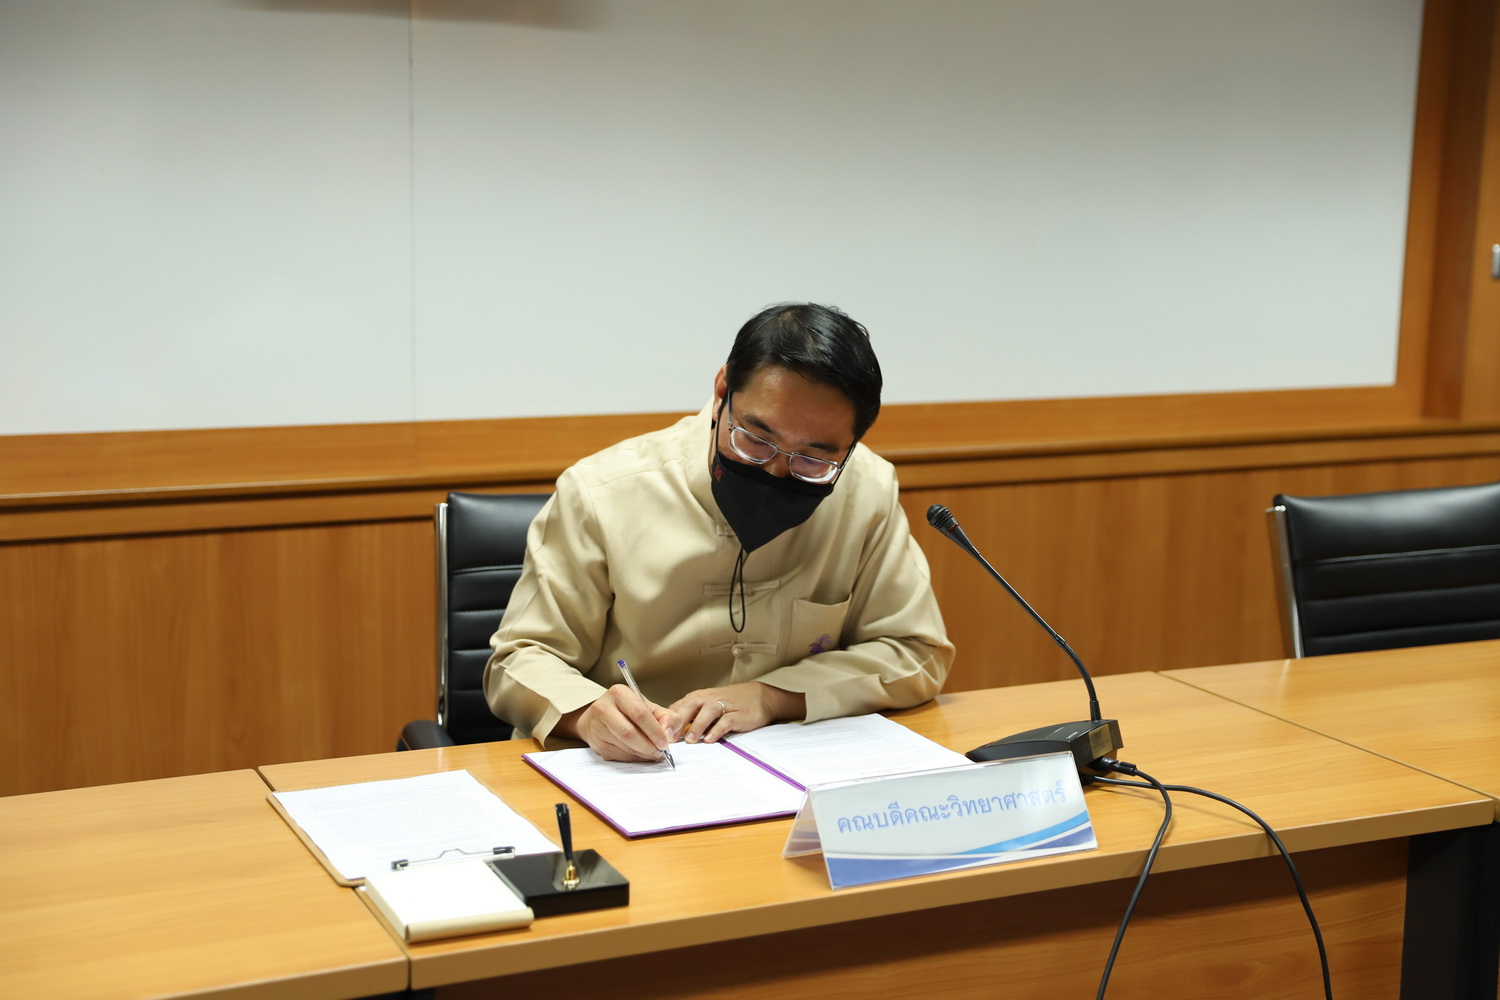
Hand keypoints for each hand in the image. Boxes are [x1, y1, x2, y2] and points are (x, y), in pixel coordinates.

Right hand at [565, 685, 680, 761]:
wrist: (601, 716)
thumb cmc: (629, 711)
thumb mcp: (649, 707)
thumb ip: (666, 717)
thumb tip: (668, 733)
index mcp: (619, 693)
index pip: (639, 713)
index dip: (654, 730)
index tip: (665, 742)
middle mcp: (604, 707)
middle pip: (628, 732)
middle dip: (648, 746)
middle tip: (660, 752)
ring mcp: (597, 726)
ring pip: (623, 745)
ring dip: (642, 753)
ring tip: (653, 753)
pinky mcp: (596, 742)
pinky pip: (618, 755)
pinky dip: (633, 758)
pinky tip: (641, 754)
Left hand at [668, 682, 805, 743]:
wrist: (758, 697)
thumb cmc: (728, 704)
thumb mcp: (705, 709)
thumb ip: (688, 719)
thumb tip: (668, 735)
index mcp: (696, 699)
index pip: (677, 708)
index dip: (667, 721)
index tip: (657, 734)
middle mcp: (707, 699)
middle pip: (689, 707)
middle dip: (678, 722)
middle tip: (669, 737)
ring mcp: (723, 706)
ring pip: (707, 712)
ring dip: (697, 725)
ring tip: (690, 740)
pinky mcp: (737, 714)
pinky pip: (726, 721)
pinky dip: (717, 729)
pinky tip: (711, 739)